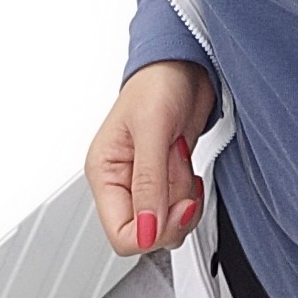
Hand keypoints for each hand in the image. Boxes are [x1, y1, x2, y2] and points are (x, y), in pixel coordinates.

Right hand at [85, 59, 216, 254]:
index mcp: (104, 171)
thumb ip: (148, 182)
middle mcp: (122, 181)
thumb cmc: (159, 81)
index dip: (151, 231)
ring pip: (167, 223)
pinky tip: (189, 167)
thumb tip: (145, 231)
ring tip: (182, 161)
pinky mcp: (167, 178)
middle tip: (182, 178)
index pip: (121, 234)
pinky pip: (181, 208)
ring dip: (184, 199)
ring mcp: (146, 181)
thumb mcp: (152, 128)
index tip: (175, 207)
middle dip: (172, 211)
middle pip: (147, 233)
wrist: (186, 63)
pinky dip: (192, 194)